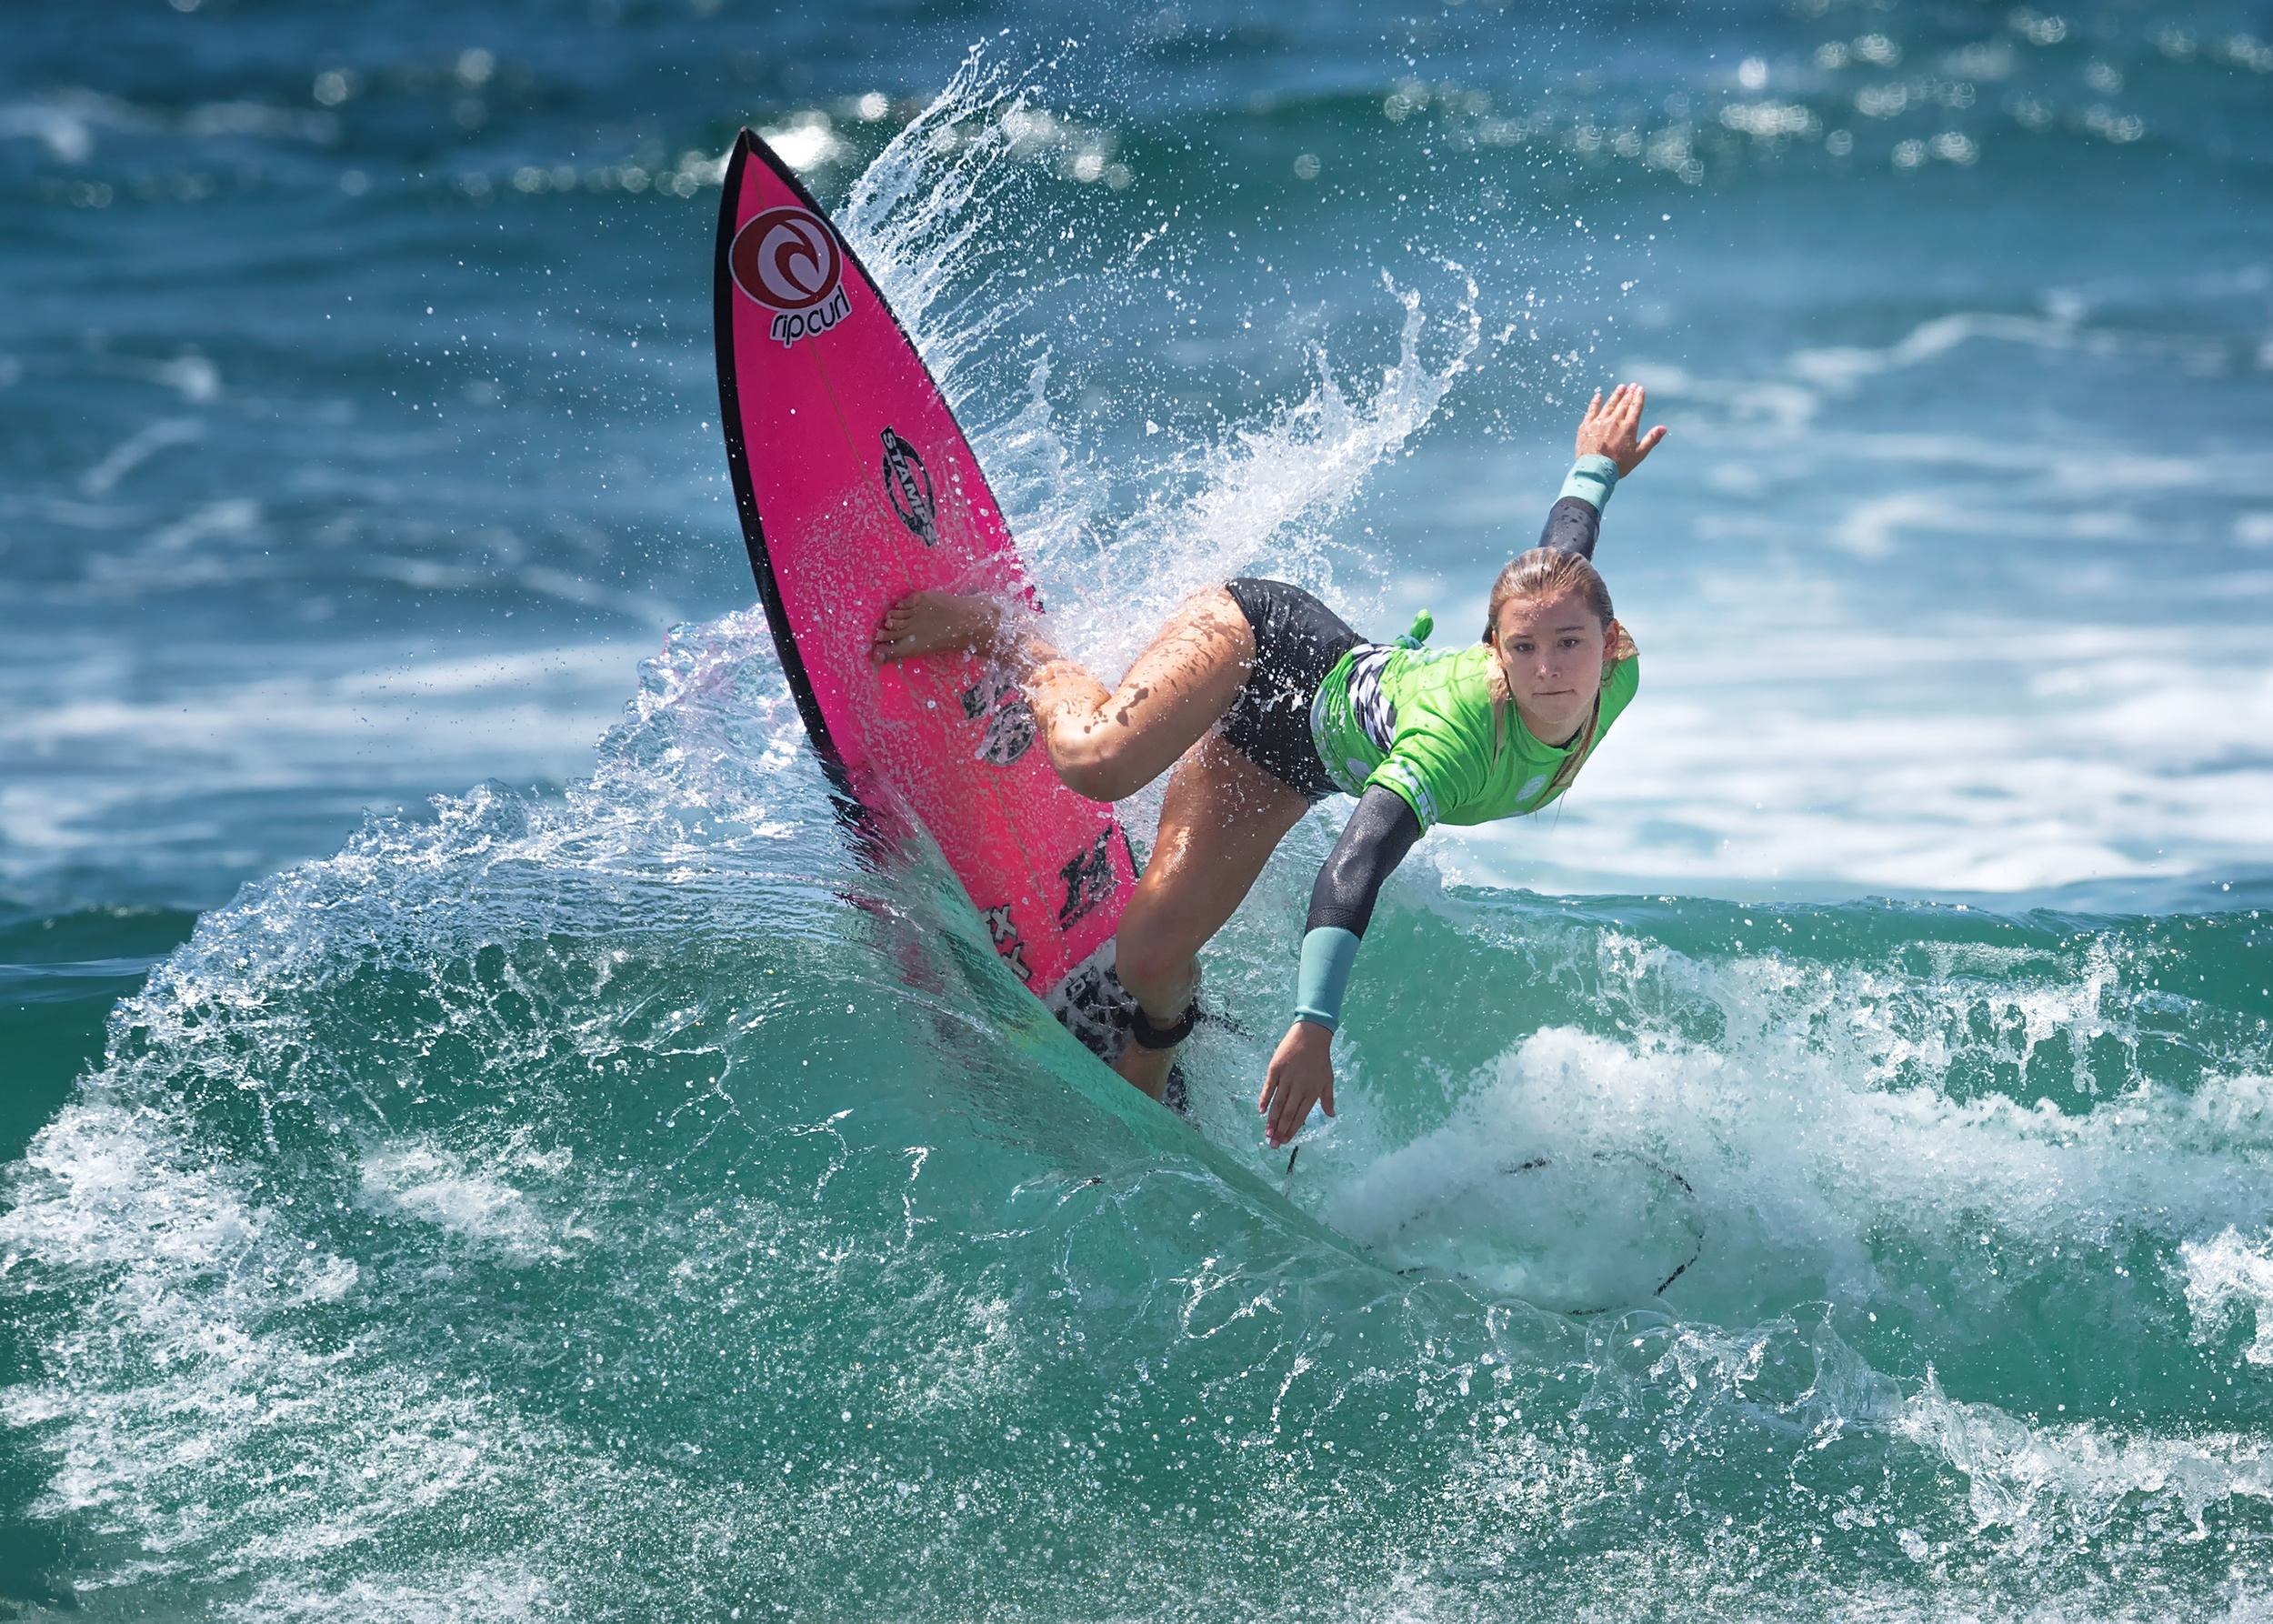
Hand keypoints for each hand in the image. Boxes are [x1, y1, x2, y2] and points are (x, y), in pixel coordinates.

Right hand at [1259, 1020, 1335, 1147]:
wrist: (1311, 1034)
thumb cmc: (1321, 1058)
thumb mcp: (1328, 1078)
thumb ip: (1328, 1098)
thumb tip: (1331, 1115)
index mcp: (1312, 1091)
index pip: (1300, 1115)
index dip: (1292, 1129)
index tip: (1286, 1141)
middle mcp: (1299, 1087)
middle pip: (1288, 1113)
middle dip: (1280, 1130)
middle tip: (1273, 1145)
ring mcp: (1286, 1078)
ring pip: (1278, 1103)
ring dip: (1272, 1120)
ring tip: (1267, 1134)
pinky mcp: (1276, 1068)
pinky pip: (1269, 1087)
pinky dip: (1264, 1099)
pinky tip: (1260, 1112)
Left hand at [1573, 382, 1667, 477]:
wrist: (1595, 471)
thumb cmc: (1619, 465)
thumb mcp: (1638, 454)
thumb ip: (1651, 440)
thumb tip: (1663, 428)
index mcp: (1628, 427)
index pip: (1635, 408)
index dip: (1638, 397)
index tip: (1640, 389)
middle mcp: (1614, 421)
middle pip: (1623, 404)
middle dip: (1629, 393)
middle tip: (1632, 385)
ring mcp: (1599, 422)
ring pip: (1609, 404)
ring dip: (1615, 395)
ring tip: (1620, 387)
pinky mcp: (1586, 426)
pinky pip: (1591, 410)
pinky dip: (1595, 402)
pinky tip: (1598, 396)